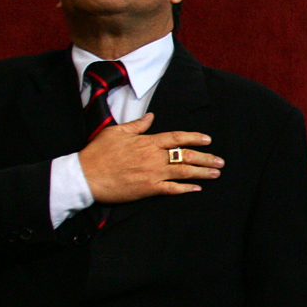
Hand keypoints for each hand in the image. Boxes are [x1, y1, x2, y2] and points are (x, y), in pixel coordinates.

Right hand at [79, 113, 222, 203]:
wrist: (86, 176)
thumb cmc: (98, 153)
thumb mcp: (116, 132)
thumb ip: (137, 125)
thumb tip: (151, 116)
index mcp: (147, 142)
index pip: (176, 137)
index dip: (194, 138)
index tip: (208, 140)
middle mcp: (154, 157)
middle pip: (186, 156)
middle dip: (206, 158)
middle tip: (220, 161)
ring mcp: (152, 174)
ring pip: (183, 172)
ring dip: (202, 173)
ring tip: (216, 173)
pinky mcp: (148, 189)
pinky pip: (172, 189)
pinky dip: (186, 189)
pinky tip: (197, 189)